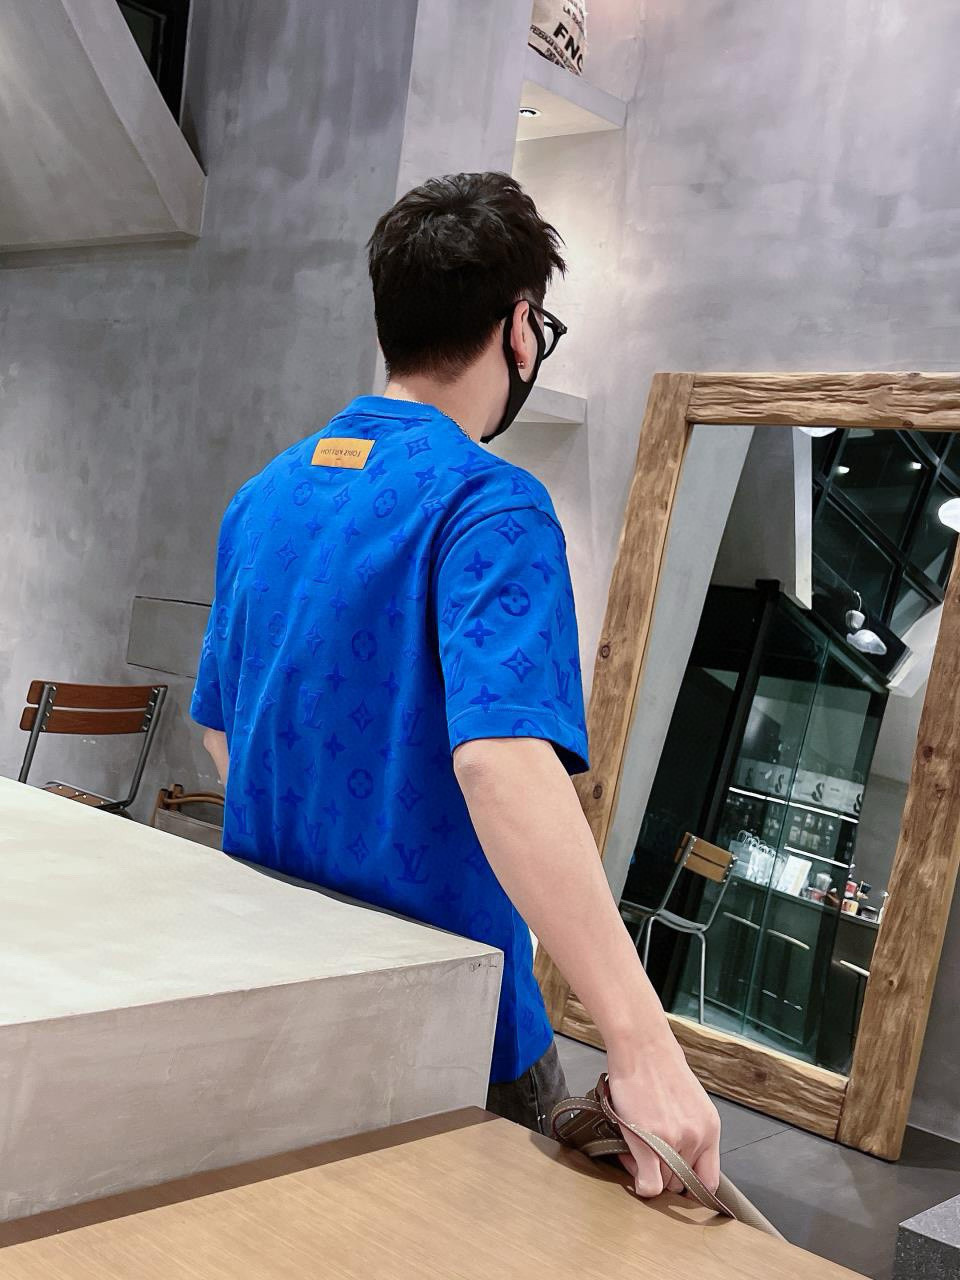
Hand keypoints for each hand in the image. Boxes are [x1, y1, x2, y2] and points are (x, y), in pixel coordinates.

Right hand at [606, 1034, 720, 1199]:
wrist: (642, 1046)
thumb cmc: (660, 1067)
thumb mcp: (691, 1102)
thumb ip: (691, 1130)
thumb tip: (680, 1158)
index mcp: (710, 1128)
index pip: (709, 1180)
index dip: (691, 1187)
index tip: (677, 1183)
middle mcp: (696, 1137)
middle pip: (681, 1183)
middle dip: (663, 1174)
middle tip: (648, 1155)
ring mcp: (674, 1141)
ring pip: (663, 1183)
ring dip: (648, 1171)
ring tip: (636, 1147)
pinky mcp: (650, 1142)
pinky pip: (650, 1184)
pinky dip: (641, 1183)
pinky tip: (633, 1166)